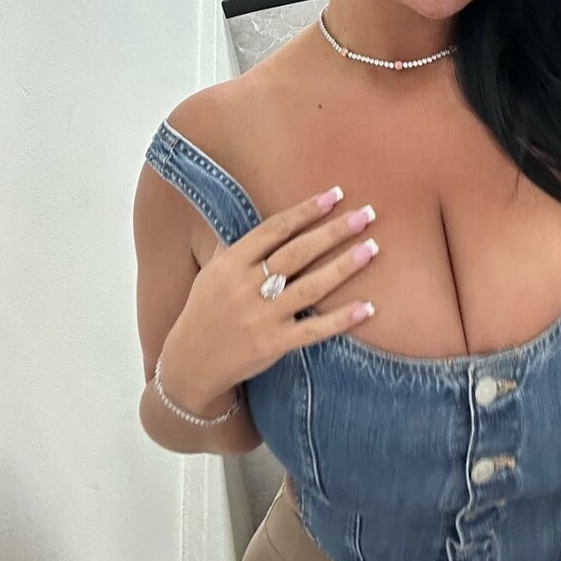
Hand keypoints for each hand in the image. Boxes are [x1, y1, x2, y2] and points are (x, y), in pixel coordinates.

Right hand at [158, 188, 379, 412]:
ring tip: (372, 248)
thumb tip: (256, 214)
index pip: (275, 229)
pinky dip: (341, 319)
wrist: (189, 365)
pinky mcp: (273, 344)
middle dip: (334, 231)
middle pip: (298, 252)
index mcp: (232, 264)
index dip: (306, 211)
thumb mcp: (211, 274)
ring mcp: (261, 317)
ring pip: (310, 287)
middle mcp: (247, 287)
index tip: (335, 195)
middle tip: (367, 214)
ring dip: (343, 266)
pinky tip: (368, 308)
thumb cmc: (204, 312)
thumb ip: (235, 246)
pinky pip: (313, 330)